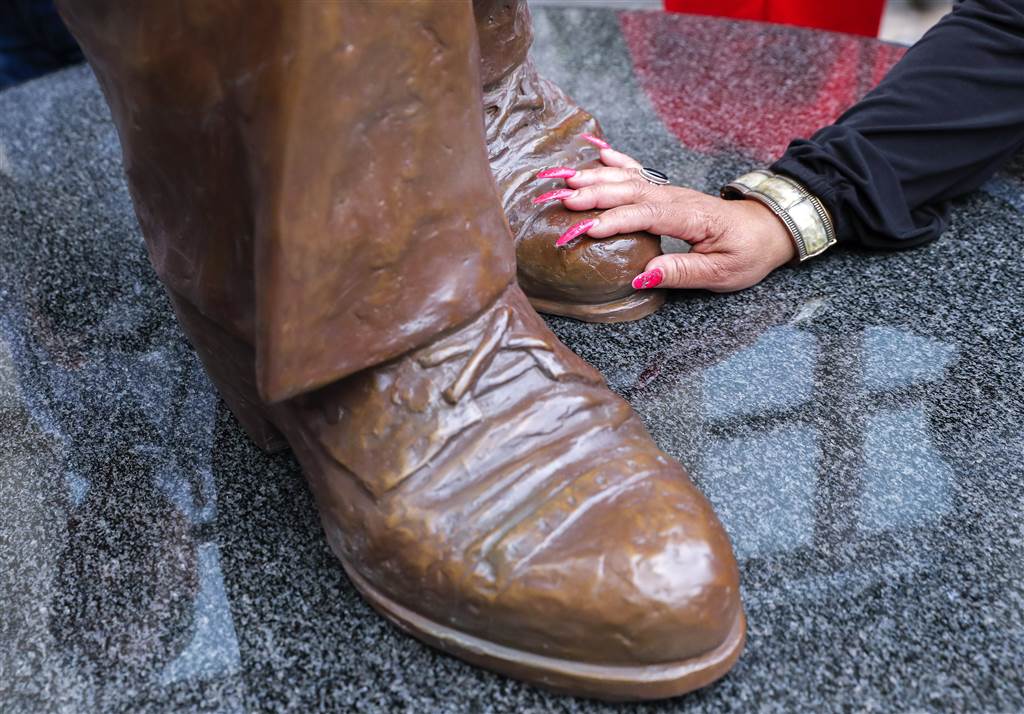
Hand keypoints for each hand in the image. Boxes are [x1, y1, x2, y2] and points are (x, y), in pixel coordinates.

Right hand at [542, 147, 795, 291]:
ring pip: (628, 180)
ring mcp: (670, 191)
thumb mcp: (722, 273)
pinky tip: (594, 152)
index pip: (647, 215)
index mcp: (691, 217)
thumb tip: (644, 274)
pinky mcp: (666, 192)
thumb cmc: (747, 252)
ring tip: (563, 178)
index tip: (585, 229)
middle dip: (593, 194)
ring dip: (594, 178)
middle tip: (559, 198)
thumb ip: (682, 271)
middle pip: (630, 191)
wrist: (768, 227)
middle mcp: (676, 198)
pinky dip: (614, 160)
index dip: (615, 220)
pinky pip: (637, 172)